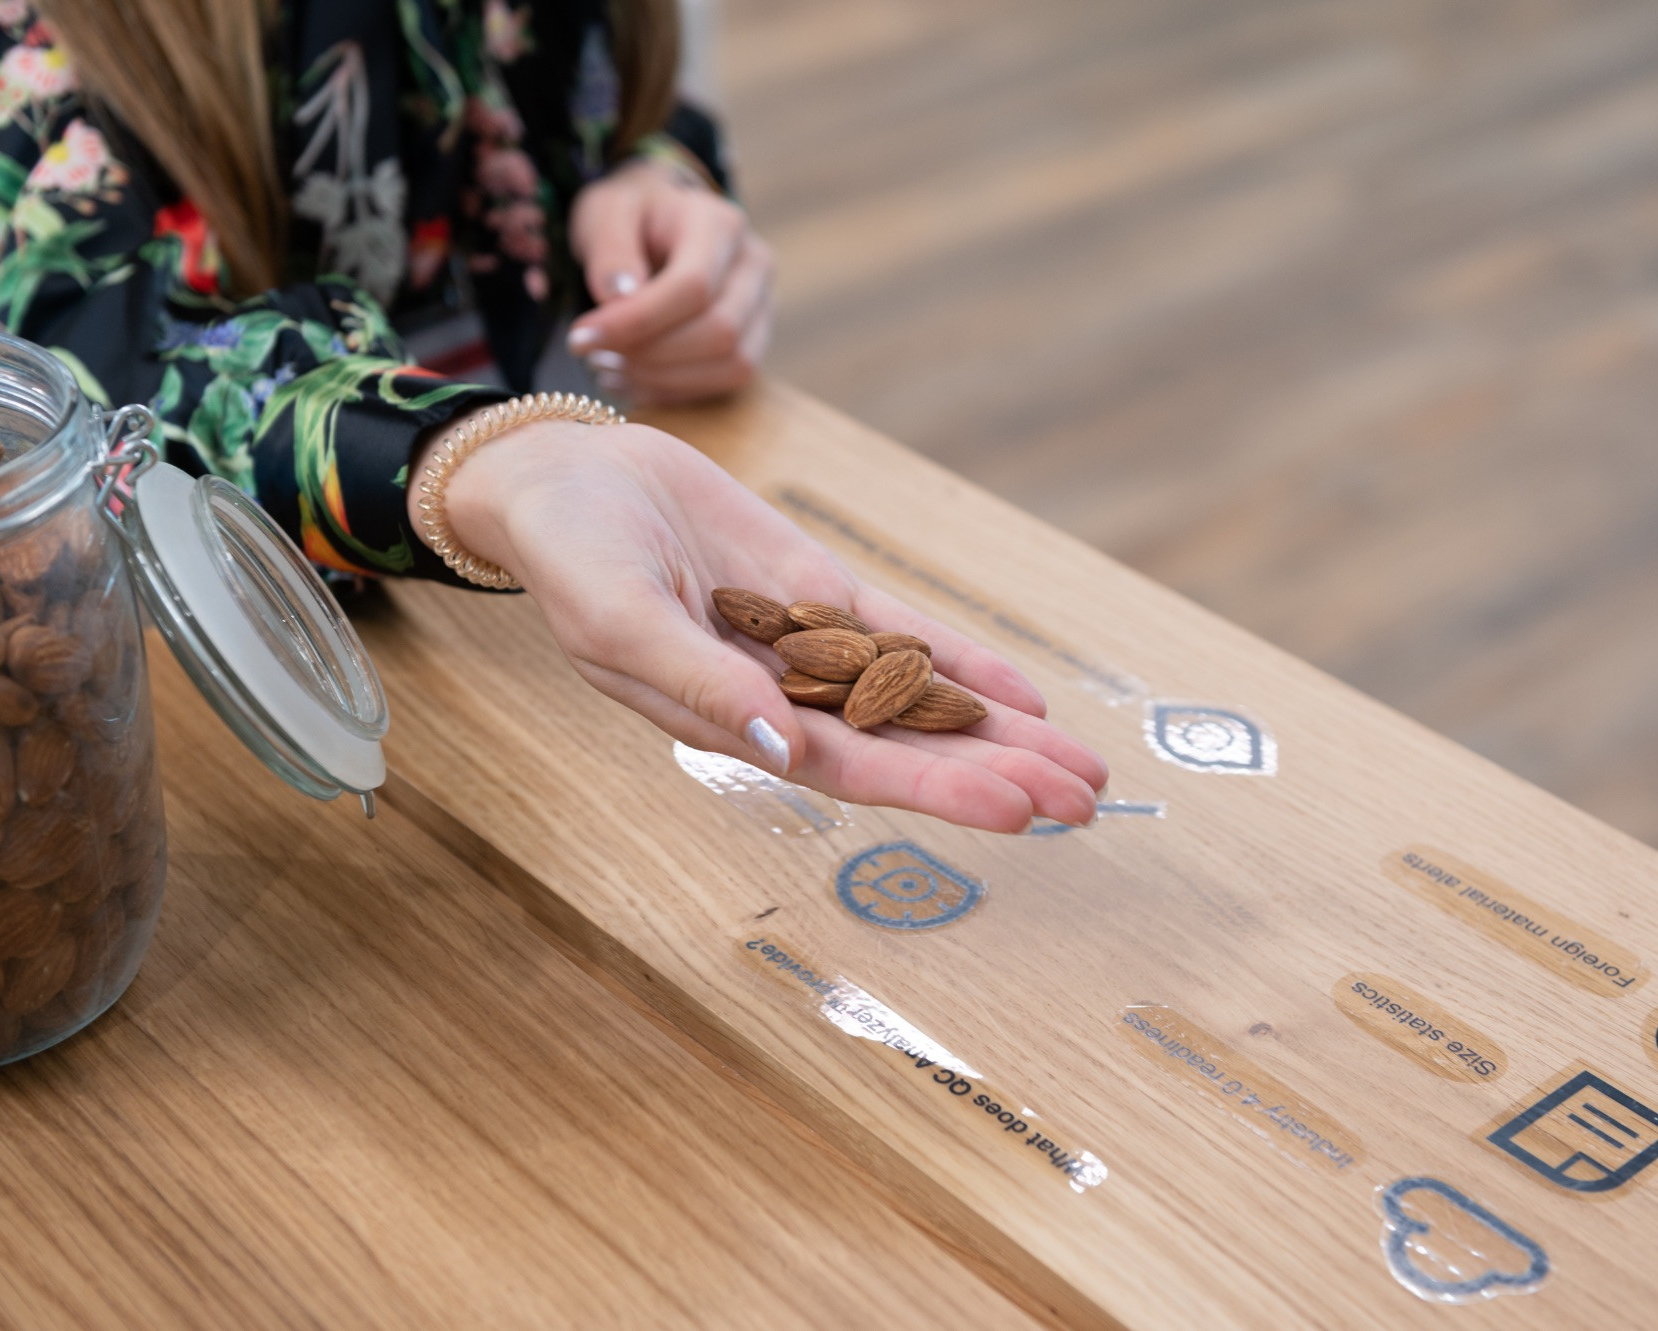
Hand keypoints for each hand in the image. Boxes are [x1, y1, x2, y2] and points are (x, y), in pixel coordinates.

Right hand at [410, 420, 1106, 832]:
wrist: (570, 478)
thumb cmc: (572, 556)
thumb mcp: (621, 619)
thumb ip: (701, 684)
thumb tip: (780, 747)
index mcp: (730, 722)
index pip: (851, 771)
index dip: (935, 791)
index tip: (1016, 810)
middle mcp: (781, 699)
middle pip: (906, 747)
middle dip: (996, 774)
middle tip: (1086, 802)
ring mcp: (808, 647)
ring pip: (919, 699)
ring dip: (998, 733)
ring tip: (1082, 769)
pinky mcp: (820, 594)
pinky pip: (904, 634)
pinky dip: (961, 663)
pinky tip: (1021, 693)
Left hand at [565, 158, 773, 405]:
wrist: (663, 222)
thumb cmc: (633, 217)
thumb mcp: (608, 213)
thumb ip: (610, 249)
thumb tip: (619, 296)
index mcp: (720, 224)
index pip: (693, 286)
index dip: (637, 321)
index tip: (581, 339)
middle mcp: (754, 264)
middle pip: (719, 331)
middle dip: (649, 355)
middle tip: (593, 356)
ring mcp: (763, 306)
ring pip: (730, 363)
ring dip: (663, 378)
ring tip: (608, 368)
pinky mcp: (755, 340)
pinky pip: (726, 381)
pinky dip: (674, 390)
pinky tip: (631, 380)